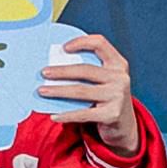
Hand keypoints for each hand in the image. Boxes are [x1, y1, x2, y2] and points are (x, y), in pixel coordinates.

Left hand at [40, 32, 139, 153]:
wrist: (124, 125)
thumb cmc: (107, 97)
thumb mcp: (105, 80)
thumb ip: (89, 70)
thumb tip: (54, 65)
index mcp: (118, 64)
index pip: (100, 43)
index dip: (81, 42)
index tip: (63, 48)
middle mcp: (120, 78)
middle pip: (86, 69)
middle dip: (61, 71)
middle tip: (43, 73)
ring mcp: (117, 96)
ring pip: (81, 91)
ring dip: (58, 91)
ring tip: (42, 91)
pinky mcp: (112, 114)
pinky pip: (83, 113)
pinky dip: (66, 115)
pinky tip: (54, 116)